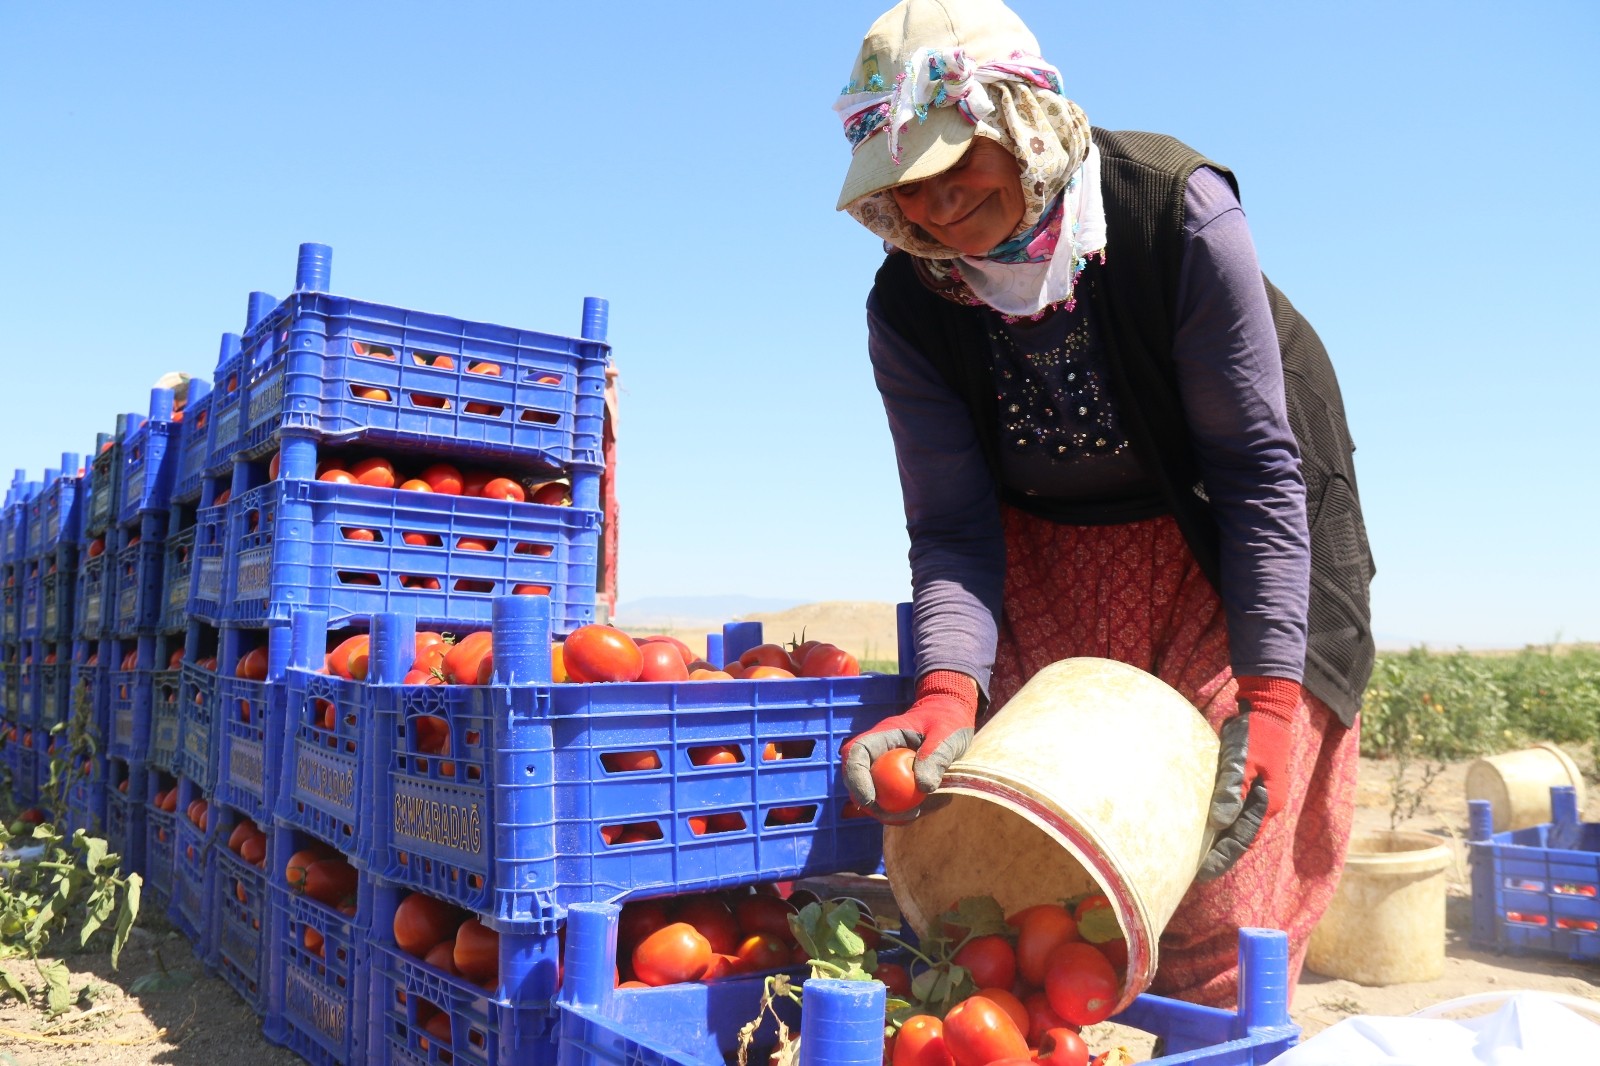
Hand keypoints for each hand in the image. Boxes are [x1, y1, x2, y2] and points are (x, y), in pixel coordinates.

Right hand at [842, 670, 977, 822]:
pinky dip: (907, 811)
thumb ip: (936, 756)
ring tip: (925, 809)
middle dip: (874, 805)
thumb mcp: (946, 734)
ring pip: (875, 798)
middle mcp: (877, 754)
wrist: (950, 718)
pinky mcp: (895, 783)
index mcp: (883, 736)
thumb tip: (923, 786)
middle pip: (858, 782)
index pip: (855, 753)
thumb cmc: (947, 720)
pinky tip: (930, 805)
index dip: (855, 777)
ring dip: (894, 812)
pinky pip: (892, 803)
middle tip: (906, 815)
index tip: (869, 800)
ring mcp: (884, 770)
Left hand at [1197, 676, 1300, 881]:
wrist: (1264, 707)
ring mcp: (1253, 793)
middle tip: (1193, 871)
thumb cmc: (1255, 734)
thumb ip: (1232, 788)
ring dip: (1216, 839)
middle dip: (1218, 855)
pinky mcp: (1242, 782)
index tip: (1202, 874)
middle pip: (1238, 838)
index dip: (1222, 858)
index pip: (1242, 841)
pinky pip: (1228, 809)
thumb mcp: (1243, 760)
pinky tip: (1198, 825)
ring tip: (1193, 854)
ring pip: (1232, 825)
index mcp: (1266, 803)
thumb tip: (1219, 821)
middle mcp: (1261, 803)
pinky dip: (1215, 820)